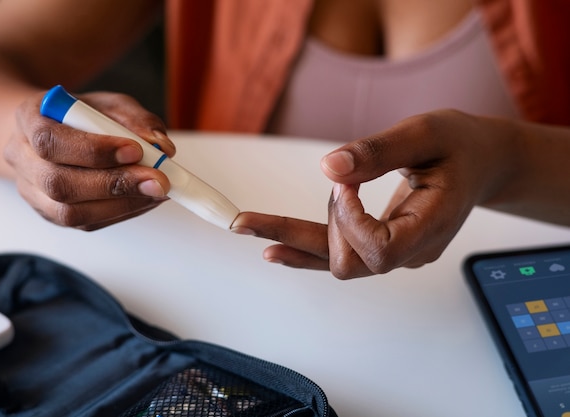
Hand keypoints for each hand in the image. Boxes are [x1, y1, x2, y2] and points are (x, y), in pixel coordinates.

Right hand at [4, 90, 176, 230]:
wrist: (55, 132)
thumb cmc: (82, 116)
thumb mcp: (110, 104)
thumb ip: (136, 119)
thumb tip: (161, 146)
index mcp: (28, 119)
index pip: (50, 141)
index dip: (93, 150)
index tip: (135, 150)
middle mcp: (22, 158)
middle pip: (59, 183)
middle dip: (114, 183)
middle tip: (157, 179)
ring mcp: (33, 192)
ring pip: (69, 212)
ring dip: (121, 204)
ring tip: (156, 191)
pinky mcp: (52, 214)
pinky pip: (86, 223)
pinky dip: (122, 212)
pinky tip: (145, 199)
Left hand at [233, 110, 510, 277]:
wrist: (480, 163)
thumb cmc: (460, 145)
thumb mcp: (426, 132)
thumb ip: (381, 151)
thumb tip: (329, 167)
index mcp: (433, 226)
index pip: (381, 250)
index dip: (352, 221)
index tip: (347, 182)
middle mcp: (413, 251)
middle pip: (349, 262)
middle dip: (323, 224)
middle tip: (334, 182)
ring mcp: (397, 254)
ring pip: (335, 261)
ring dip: (296, 236)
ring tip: (247, 222)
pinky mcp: (381, 245)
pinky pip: (336, 255)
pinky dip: (302, 249)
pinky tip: (271, 246)